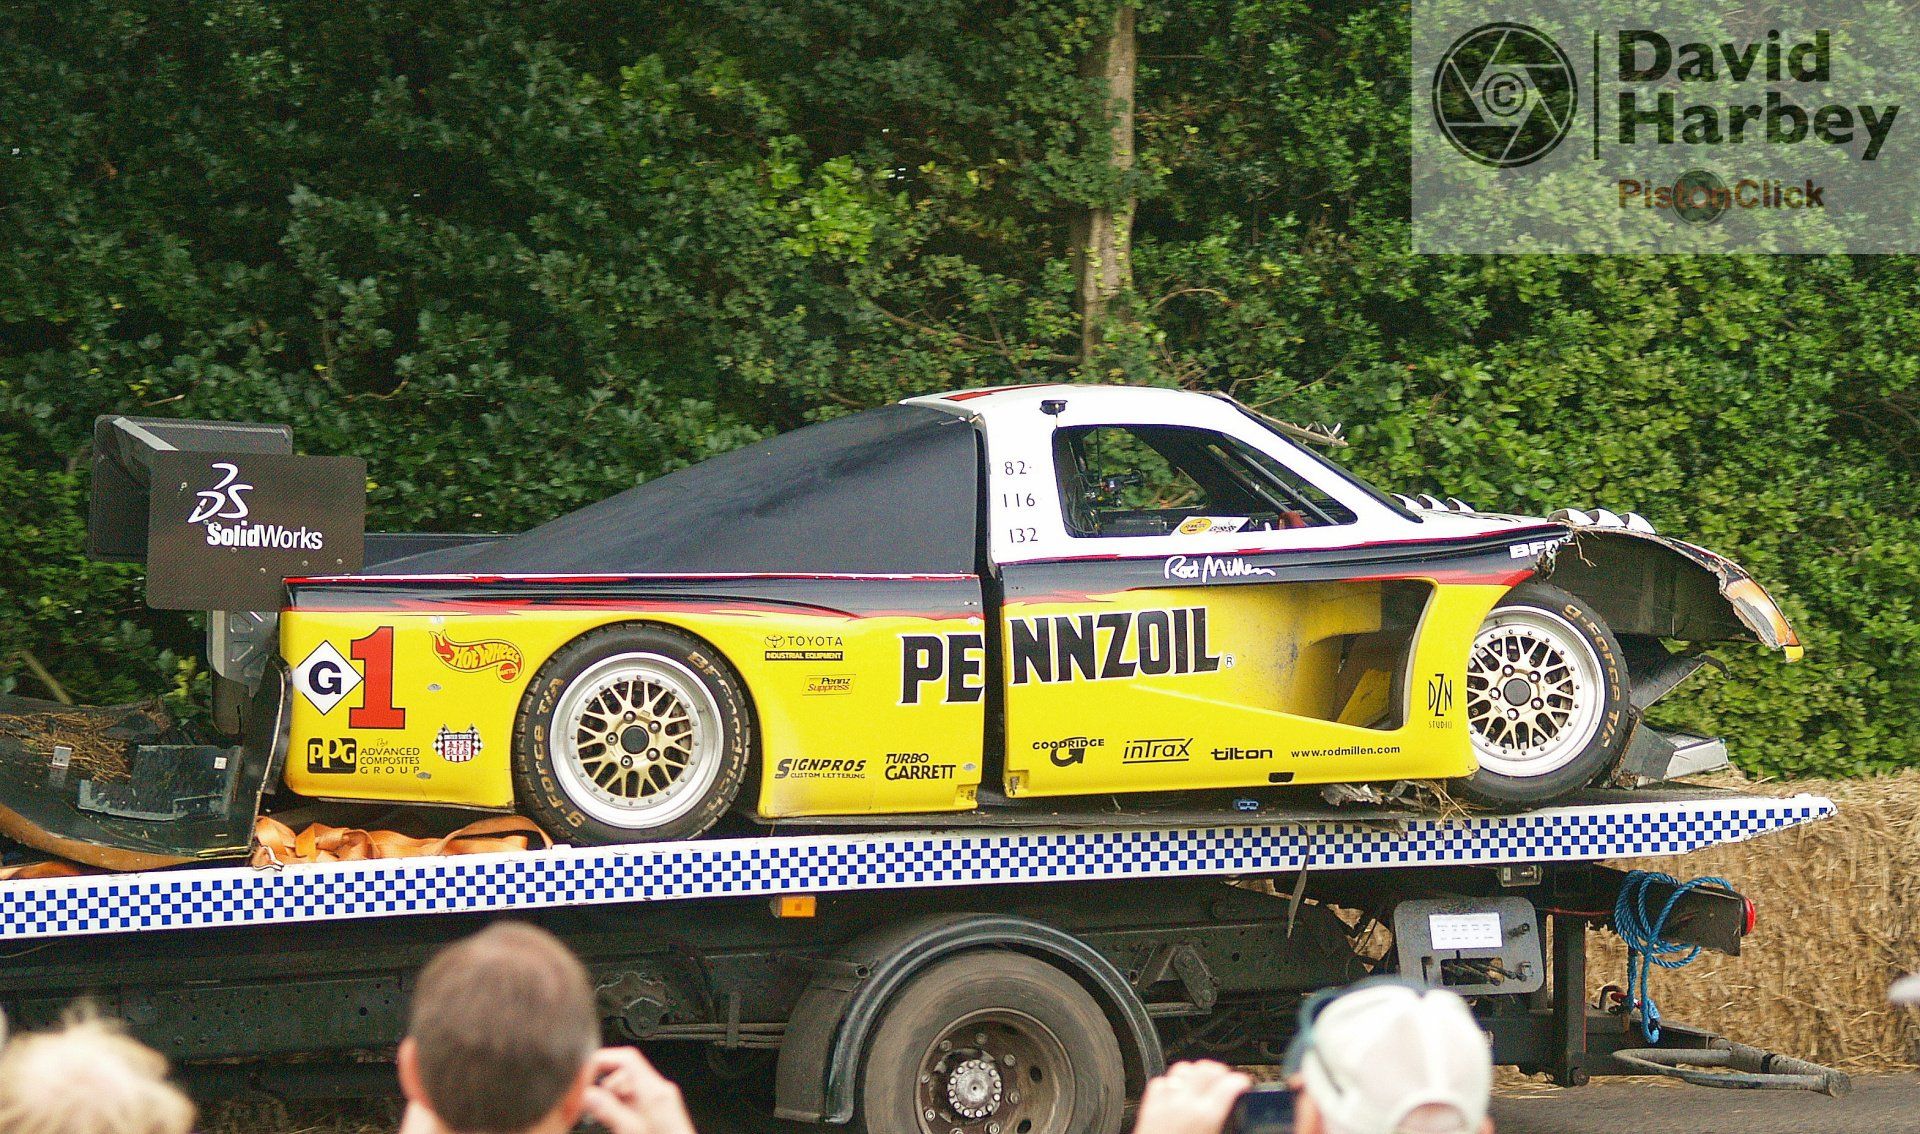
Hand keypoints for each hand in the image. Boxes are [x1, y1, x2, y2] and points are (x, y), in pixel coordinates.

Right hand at [581, 1047, 696, 1133]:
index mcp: (656, 1091)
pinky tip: (617, 1125)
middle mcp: (660, 1093)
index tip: (581, 1074)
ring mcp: (660, 1104)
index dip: (601, 1060)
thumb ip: (609, 1111)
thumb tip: (587, 1093)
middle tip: (588, 1106)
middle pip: (623, 1075)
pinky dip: (621, 1111)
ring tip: (605, 1121)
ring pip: (627, 1091)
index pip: (626, 1058)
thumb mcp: (632, 1131)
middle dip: (603, 1089)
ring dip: (611, 1102)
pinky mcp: (659, 1115)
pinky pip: (635, 1105)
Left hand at [1133, 1060, 1252, 1133]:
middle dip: (1220, 1072)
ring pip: (1183, 1068)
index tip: (1243, 1085)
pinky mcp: (1149, 1106)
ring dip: (1195, 1073)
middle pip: (1207, 1068)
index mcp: (1208, 1117)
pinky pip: (1161, 1082)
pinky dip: (1171, 1083)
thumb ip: (1225, 1127)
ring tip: (1201, 1083)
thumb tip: (1236, 1125)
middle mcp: (1187, 1104)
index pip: (1231, 1084)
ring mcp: (1166, 1102)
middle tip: (1224, 1081)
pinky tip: (1176, 1093)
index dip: (1241, 1081)